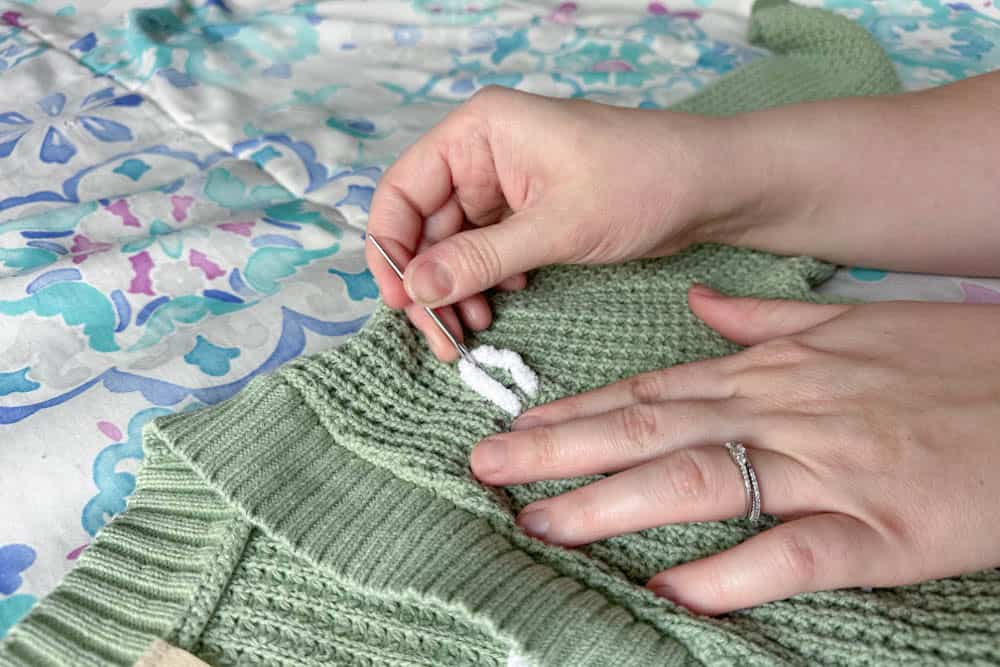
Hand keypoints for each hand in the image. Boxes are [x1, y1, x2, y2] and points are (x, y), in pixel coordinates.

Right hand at [366, 87, 755, 359]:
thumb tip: (415, 289)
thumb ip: (479, 259)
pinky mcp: (528, 213)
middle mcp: (484, 153)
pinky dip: (483, 283)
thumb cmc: (642, 182)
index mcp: (479, 131)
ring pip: (453, 245)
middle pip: (425, 224)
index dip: (391, 247)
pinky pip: (485, 252)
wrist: (712, 187)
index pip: (404, 189)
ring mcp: (505, 184)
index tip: (398, 302)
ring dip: (455, 290)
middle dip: (429, 283)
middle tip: (441, 338)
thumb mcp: (555, 226)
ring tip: (470, 333)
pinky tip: (498, 305)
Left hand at [470, 287, 999, 614]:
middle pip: (649, 428)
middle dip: (559, 449)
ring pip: (697, 480)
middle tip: (486, 468)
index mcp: (770, 371)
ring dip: (611, 504)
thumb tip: (705, 308)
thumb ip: (767, 321)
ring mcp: (826, 470)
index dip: (576, 411)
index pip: (649, 390)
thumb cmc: (951, 362)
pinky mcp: (878, 531)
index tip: (514, 425)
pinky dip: (727, 574)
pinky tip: (670, 592)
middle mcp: (781, 412)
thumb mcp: (852, 323)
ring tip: (541, 524)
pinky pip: (789, 554)